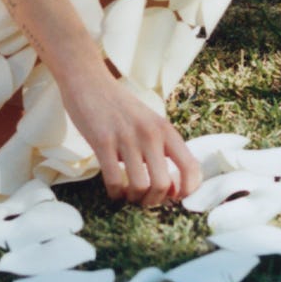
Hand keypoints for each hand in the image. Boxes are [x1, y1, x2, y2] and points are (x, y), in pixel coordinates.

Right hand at [60, 68, 201, 207]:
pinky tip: (114, 188)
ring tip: (128, 193)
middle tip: (144, 198)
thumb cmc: (119, 106)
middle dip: (154, 200)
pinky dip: (115, 193)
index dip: (186, 190)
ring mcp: (127, 137)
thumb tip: (171, 187)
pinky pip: (114, 181)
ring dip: (134, 198)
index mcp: (166, 129)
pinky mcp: (103, 141)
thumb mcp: (149, 122)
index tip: (173, 195)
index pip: (191, 167)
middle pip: (163, 184)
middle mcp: (150, 133)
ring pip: (140, 186)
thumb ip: (161, 148)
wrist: (89, 81)